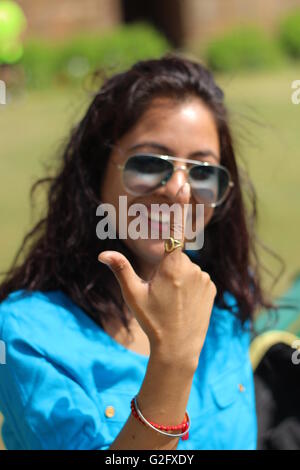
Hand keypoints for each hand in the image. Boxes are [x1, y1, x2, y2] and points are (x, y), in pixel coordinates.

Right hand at [98, 183, 216, 367]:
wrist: (179, 349)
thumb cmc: (153, 321)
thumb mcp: (133, 295)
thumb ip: (121, 269)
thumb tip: (103, 253)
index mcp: (171, 266)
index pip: (175, 230)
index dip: (178, 207)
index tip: (183, 186)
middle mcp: (192, 268)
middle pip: (175, 257)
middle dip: (167, 269)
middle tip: (161, 295)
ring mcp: (205, 278)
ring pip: (187, 269)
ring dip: (179, 279)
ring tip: (174, 303)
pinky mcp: (212, 287)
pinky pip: (199, 278)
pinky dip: (191, 286)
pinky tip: (185, 305)